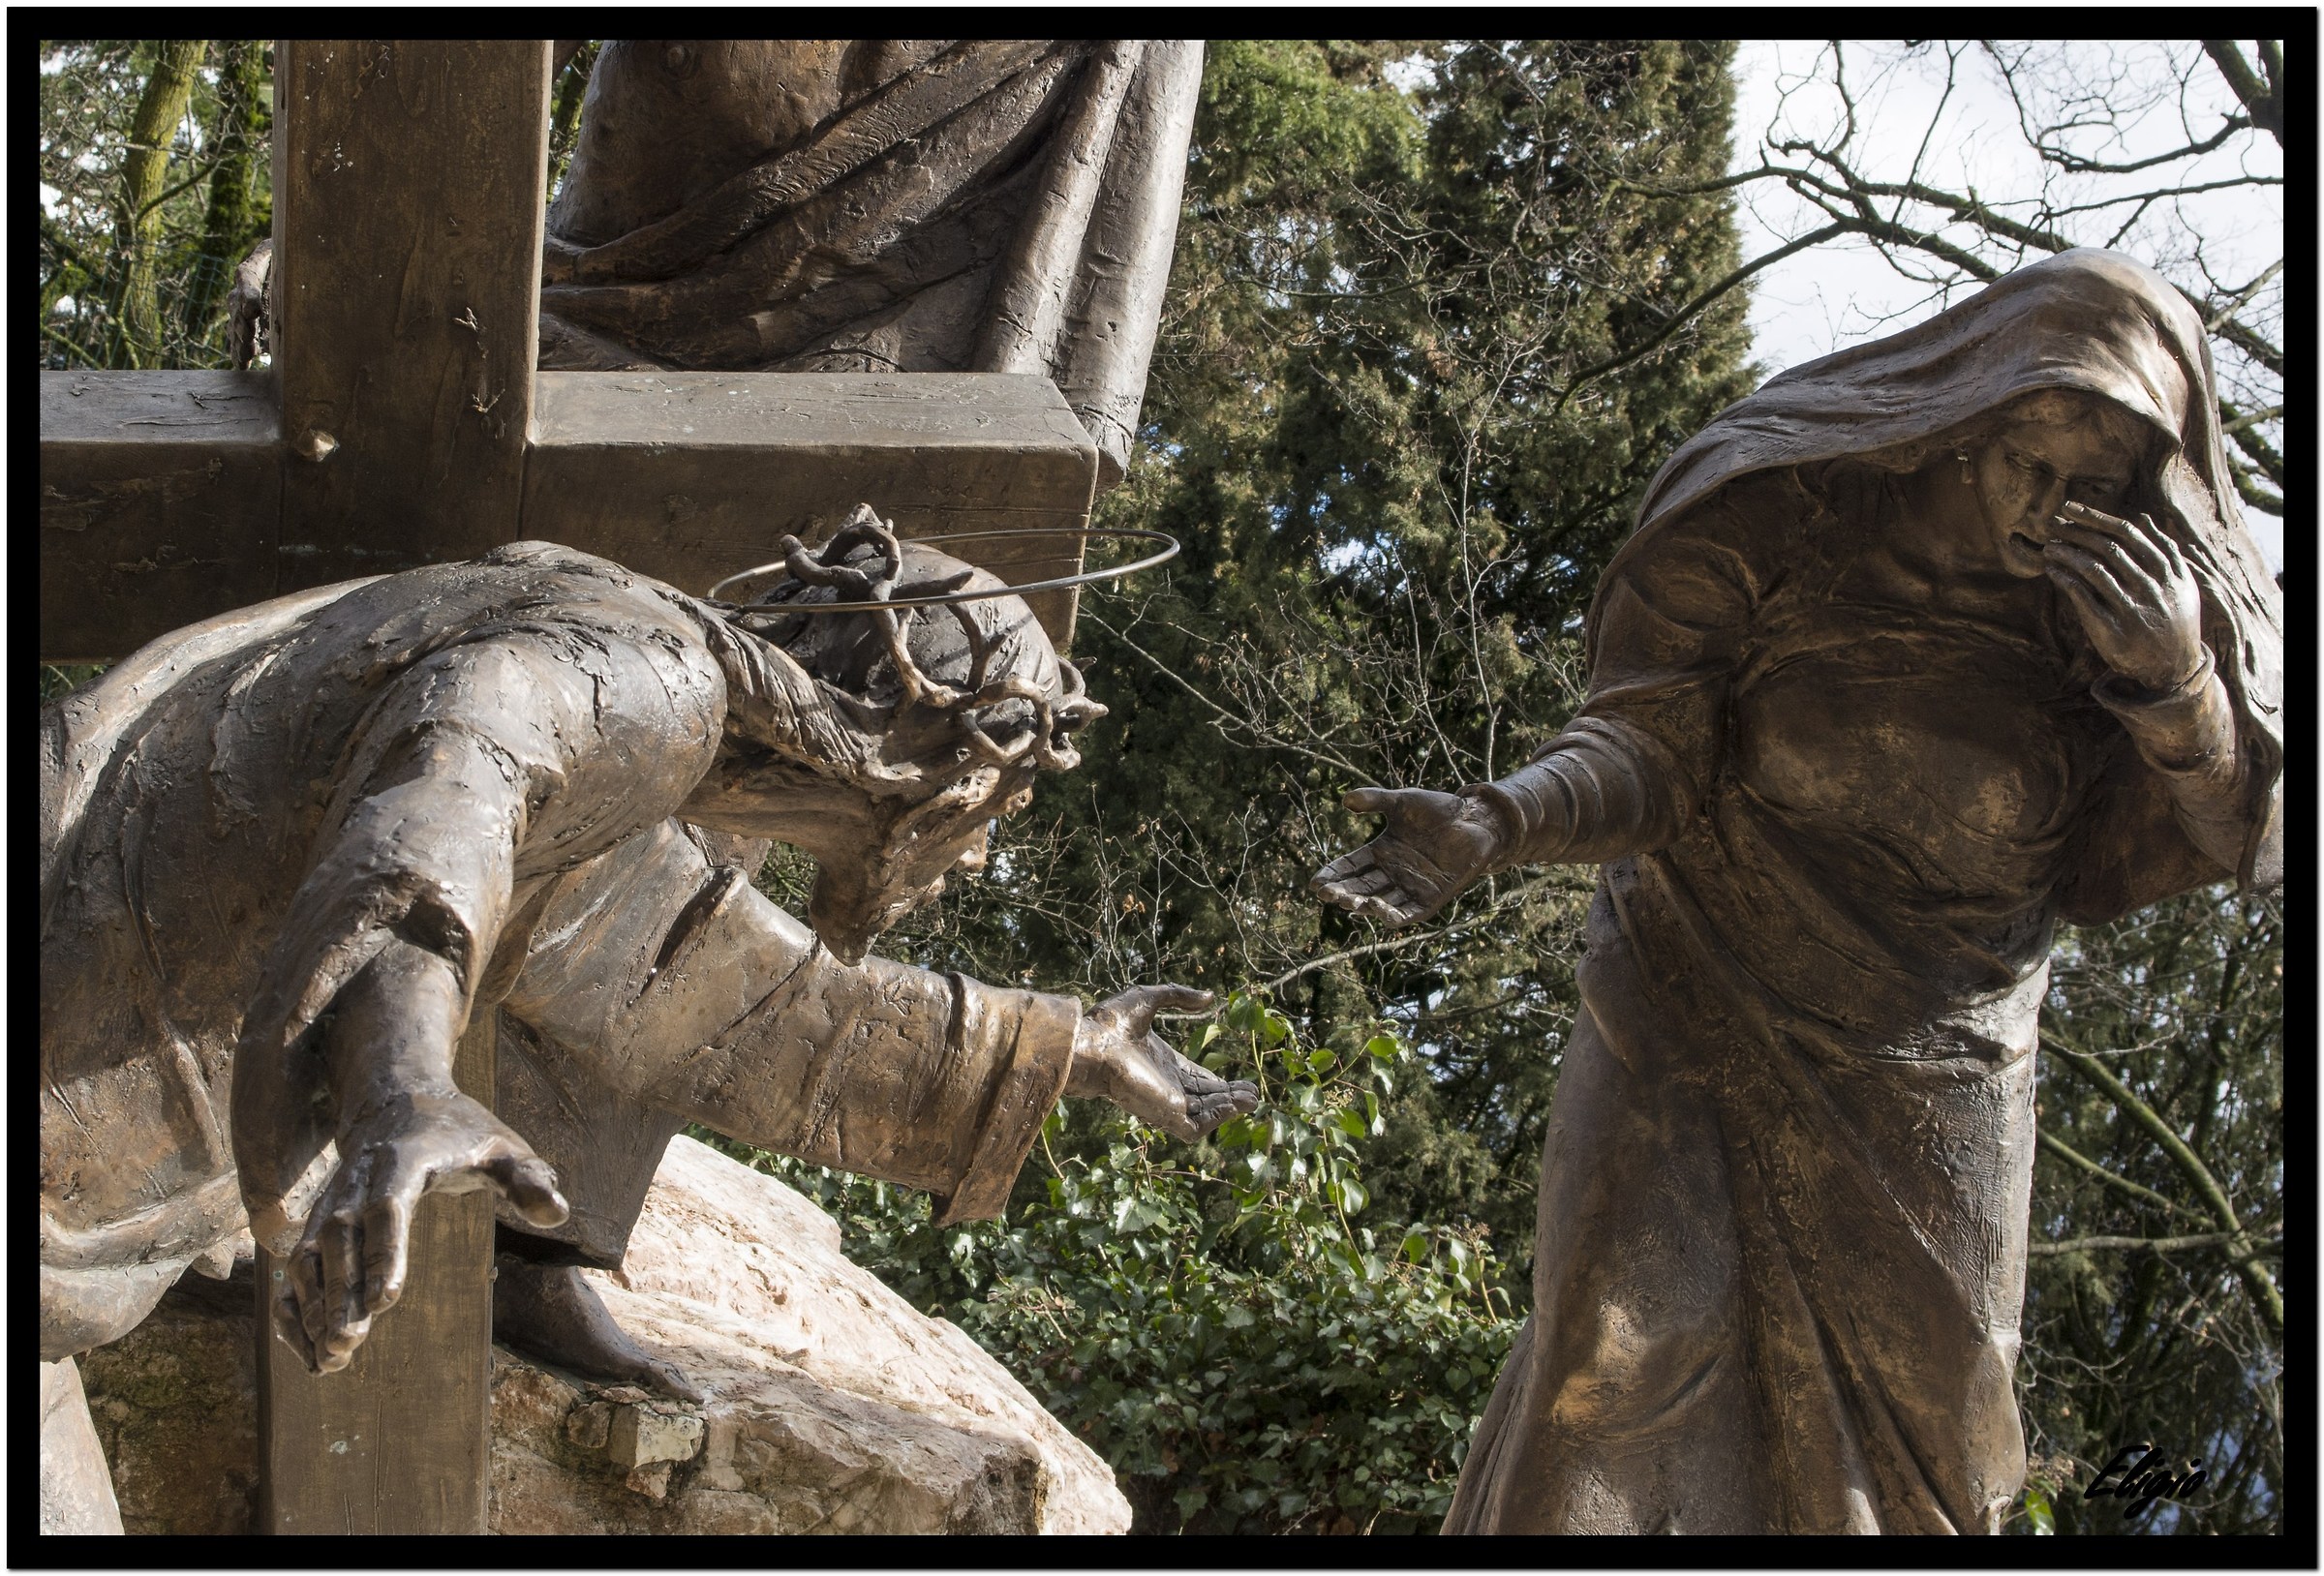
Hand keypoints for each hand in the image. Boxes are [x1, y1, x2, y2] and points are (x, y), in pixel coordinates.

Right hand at [275, 1088, 567, 1373]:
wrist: (395, 1101)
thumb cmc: (459, 1130)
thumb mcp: (502, 1146)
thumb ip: (527, 1179)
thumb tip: (557, 1213)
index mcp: (402, 1160)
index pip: (388, 1207)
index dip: (383, 1253)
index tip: (386, 1301)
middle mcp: (355, 1182)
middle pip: (341, 1241)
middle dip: (341, 1296)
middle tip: (348, 1346)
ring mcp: (330, 1204)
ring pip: (309, 1258)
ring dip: (312, 1311)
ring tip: (329, 1362)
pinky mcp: (316, 1224)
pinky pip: (294, 1269)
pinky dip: (293, 1311)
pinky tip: (309, 1354)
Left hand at [1067, 985, 1257, 1140]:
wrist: (1092, 1044)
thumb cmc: (1112, 1023)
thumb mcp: (1150, 1000)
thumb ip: (1179, 997)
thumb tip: (1208, 996)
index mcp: (1160, 1064)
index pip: (1194, 1078)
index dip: (1216, 1081)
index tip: (1238, 1082)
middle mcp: (1165, 1085)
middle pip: (1203, 1097)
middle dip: (1228, 1097)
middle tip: (1252, 1092)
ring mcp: (1165, 1101)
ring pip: (1204, 1112)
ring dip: (1228, 1107)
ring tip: (1252, 1099)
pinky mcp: (1164, 1113)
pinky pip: (1196, 1126)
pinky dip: (1217, 1118)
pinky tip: (1235, 1103)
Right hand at [1310, 786, 1503, 927]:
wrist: (1475, 820)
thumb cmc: (1439, 809)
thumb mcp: (1402, 802)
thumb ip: (1376, 801)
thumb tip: (1346, 800)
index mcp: (1380, 852)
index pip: (1349, 867)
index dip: (1333, 876)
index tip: (1316, 884)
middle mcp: (1392, 872)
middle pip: (1360, 888)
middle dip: (1343, 893)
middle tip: (1328, 894)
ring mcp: (1411, 887)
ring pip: (1380, 903)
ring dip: (1365, 905)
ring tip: (1351, 901)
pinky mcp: (1431, 899)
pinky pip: (1408, 912)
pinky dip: (1394, 915)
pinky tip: (1380, 911)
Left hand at [2045, 502, 2208, 693]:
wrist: (2175, 669)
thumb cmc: (2174, 620)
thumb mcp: (2181, 584)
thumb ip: (2166, 551)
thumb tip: (2144, 518)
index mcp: (2169, 572)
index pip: (2128, 534)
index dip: (2096, 518)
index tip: (2071, 509)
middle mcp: (2152, 588)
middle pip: (2109, 549)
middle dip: (2077, 532)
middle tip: (2053, 523)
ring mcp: (2133, 609)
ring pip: (2094, 571)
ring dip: (2067, 554)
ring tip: (2049, 546)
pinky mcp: (2113, 631)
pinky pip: (2083, 599)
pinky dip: (2065, 580)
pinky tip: (2052, 571)